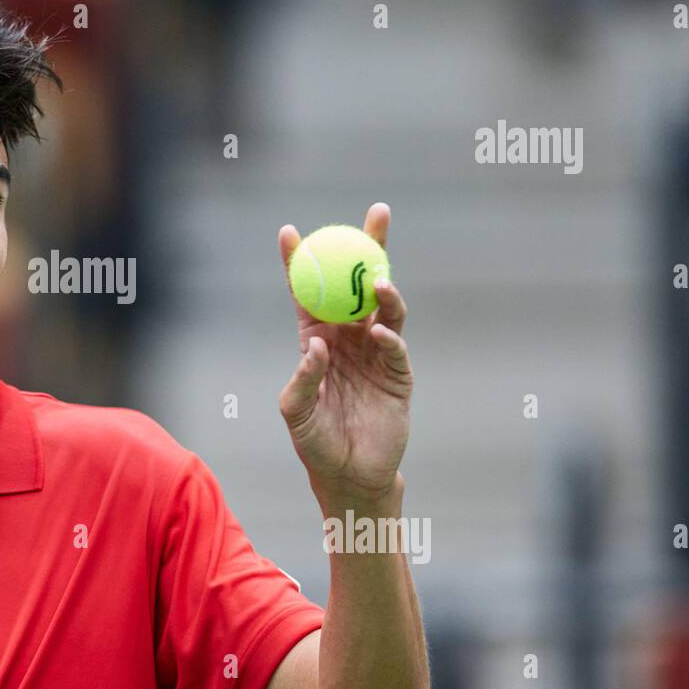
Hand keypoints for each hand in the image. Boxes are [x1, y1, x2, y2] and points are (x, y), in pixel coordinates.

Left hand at [278, 202, 412, 507]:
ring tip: (377, 280)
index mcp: (316, 340)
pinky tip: (379, 332)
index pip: (307, 293)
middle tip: (376, 213)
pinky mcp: (398, 375)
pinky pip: (395, 348)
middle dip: (367, 247)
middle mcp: (348, 339)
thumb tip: (317, 348)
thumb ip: (302, 380)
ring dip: (383, 290)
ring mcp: (376, 354)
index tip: (289, 231)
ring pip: (384, 308)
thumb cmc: (315, 443)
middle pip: (357, 285)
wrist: (351, 476)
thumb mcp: (296, 412)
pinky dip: (388, 337)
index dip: (299, 262)